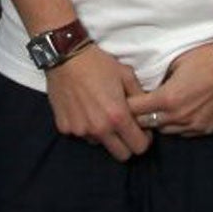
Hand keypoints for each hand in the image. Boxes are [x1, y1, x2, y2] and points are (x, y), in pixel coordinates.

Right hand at [44, 46, 151, 161]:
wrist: (66, 56)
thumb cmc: (99, 64)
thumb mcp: (126, 75)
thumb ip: (140, 97)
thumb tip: (148, 113)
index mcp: (117, 117)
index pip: (139, 147)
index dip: (144, 140)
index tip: (140, 130)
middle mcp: (99, 129)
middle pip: (121, 155)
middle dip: (127, 144)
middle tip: (124, 127)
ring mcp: (80, 130)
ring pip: (99, 144)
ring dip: (104, 135)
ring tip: (100, 113)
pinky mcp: (64, 128)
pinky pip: (81, 134)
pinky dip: (85, 126)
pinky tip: (83, 108)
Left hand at [125, 41, 212, 138]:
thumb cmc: (206, 58)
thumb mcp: (175, 63)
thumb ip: (158, 79)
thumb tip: (146, 85)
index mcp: (167, 98)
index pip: (134, 110)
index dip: (126, 104)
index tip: (123, 98)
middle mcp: (178, 117)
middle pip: (146, 125)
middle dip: (138, 116)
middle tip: (135, 107)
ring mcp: (193, 125)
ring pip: (164, 131)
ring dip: (157, 122)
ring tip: (156, 110)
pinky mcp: (205, 129)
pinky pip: (182, 133)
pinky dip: (176, 125)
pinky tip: (177, 113)